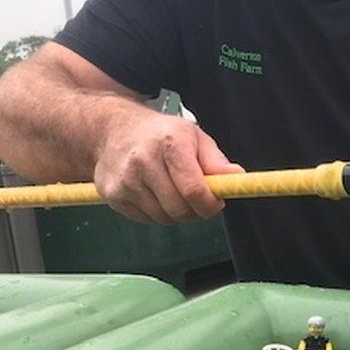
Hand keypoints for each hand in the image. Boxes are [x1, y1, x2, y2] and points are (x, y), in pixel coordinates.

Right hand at [94, 112, 243, 223]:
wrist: (112, 130)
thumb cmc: (161, 134)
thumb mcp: (193, 137)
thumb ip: (216, 161)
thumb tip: (237, 177)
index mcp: (170, 144)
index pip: (194, 190)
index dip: (210, 204)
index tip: (216, 203)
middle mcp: (143, 161)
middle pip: (179, 209)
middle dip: (195, 211)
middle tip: (197, 200)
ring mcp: (125, 180)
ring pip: (163, 218)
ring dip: (175, 214)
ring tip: (173, 192)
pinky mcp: (113, 195)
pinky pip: (145, 219)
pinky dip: (156, 214)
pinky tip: (153, 194)